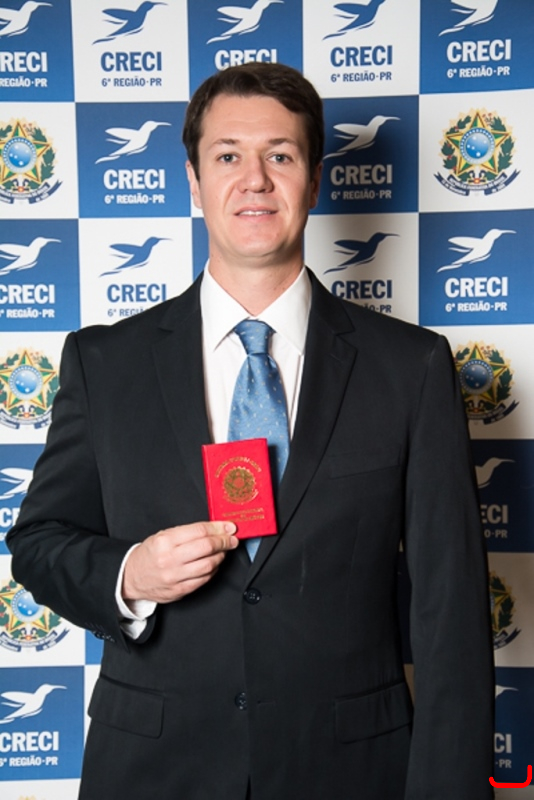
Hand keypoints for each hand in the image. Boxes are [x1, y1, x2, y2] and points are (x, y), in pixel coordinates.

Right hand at [122, 521, 238, 602]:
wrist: (131, 577)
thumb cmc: (150, 554)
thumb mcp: (163, 536)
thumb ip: (188, 532)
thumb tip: (216, 528)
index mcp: (165, 541)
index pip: (199, 531)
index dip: (218, 528)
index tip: (229, 527)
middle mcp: (169, 559)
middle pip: (206, 547)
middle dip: (224, 541)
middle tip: (232, 539)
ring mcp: (174, 577)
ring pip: (209, 565)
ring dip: (221, 556)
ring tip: (222, 551)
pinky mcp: (179, 591)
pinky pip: (204, 580)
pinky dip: (213, 570)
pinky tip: (213, 564)